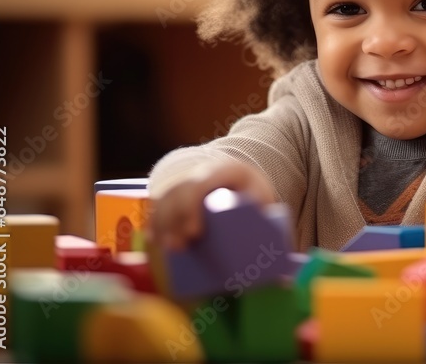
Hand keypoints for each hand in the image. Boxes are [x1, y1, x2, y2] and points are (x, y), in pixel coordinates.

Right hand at [148, 162, 275, 250]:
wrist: (240, 174)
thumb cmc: (253, 190)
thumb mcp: (263, 195)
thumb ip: (265, 216)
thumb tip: (272, 256)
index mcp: (224, 170)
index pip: (202, 184)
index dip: (192, 206)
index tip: (194, 232)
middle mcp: (200, 172)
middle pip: (180, 193)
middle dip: (175, 220)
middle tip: (179, 247)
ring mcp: (186, 180)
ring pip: (166, 199)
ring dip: (162, 224)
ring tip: (167, 248)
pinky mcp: (177, 192)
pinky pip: (160, 204)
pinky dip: (155, 220)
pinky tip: (153, 238)